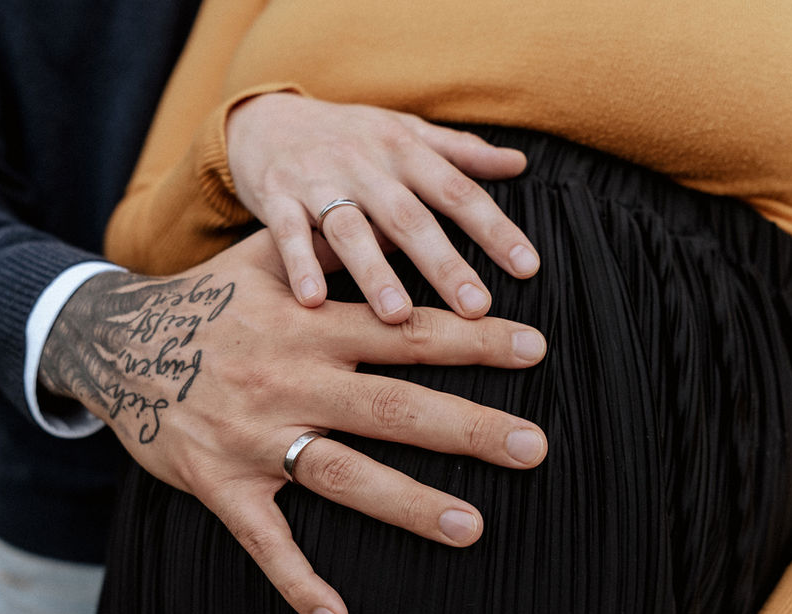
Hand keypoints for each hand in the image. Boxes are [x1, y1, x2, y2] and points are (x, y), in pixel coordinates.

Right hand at [38, 231, 547, 613]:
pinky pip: (262, 540)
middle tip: (535, 447)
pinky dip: (297, 580)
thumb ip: (326, 245)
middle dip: (465, 426)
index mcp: (306, 326)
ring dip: (407, 503)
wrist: (111, 345)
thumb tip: (390, 221)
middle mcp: (288, 380)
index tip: (536, 347)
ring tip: (472, 527)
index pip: (402, 331)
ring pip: (340, 473)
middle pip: (389, 405)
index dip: (471, 339)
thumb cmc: (203, 301)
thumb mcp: (259, 258)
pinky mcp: (219, 484)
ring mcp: (253, 438)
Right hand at [226, 92, 539, 322]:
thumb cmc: (347, 135)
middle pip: (409, 217)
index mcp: (402, 149)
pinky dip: (300, 266)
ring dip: (374, 273)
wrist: (264, 119)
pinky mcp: (274, 197)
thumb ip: (458, 151)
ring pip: (350, 229)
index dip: (494, 227)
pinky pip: (287, 234)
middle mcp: (363, 163)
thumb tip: (517, 163)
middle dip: (443, 262)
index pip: (457, 190)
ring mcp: (316, 180)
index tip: (527, 267)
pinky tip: (314, 302)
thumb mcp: (403, 131)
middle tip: (476, 307)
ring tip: (399, 316)